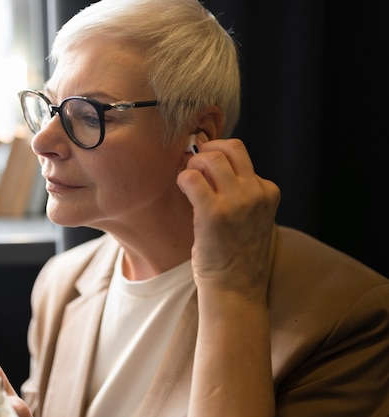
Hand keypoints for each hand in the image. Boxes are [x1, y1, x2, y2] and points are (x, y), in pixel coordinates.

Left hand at [177, 135, 280, 301]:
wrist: (235, 289)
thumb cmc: (236, 255)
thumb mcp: (251, 217)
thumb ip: (240, 192)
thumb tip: (210, 162)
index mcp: (268, 192)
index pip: (241, 154)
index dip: (218, 155)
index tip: (204, 167)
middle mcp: (256, 193)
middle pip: (230, 148)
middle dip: (206, 152)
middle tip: (193, 168)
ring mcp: (237, 202)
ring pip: (211, 158)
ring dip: (193, 164)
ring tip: (188, 181)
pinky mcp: (214, 214)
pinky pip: (191, 178)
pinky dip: (183, 179)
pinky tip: (183, 191)